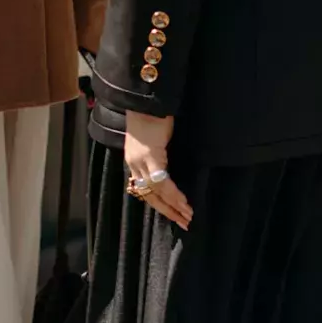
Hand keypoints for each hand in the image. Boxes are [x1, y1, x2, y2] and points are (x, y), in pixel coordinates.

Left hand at [124, 112, 192, 229]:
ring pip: (156, 192)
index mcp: (133, 161)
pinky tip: (183, 202)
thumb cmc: (153, 115)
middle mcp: (133, 164)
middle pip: (149, 196)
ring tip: (188, 215)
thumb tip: (172, 169)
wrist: (146, 99)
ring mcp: (140, 161)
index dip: (161, 204)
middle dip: (168, 211)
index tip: (175, 215)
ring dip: (174, 206)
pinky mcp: (150, 156)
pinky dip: (173, 193)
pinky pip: (162, 181)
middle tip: (184, 223)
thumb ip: (159, 156)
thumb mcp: (155, 140)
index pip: (145, 190)